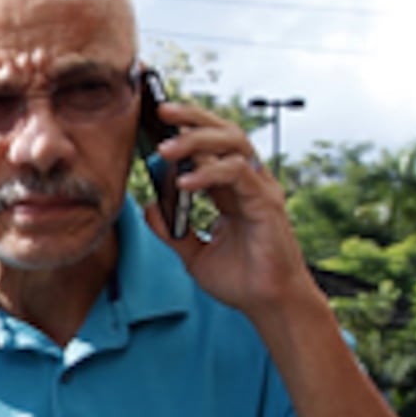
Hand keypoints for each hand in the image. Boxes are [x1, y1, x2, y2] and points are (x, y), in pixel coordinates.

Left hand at [147, 100, 318, 316]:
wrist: (267, 305)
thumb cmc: (240, 280)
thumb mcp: (193, 253)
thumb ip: (172, 229)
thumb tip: (148, 206)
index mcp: (232, 189)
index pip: (211, 146)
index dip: (188, 128)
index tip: (156, 118)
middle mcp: (249, 183)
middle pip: (225, 133)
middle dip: (194, 117)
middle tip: (162, 111)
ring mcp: (260, 190)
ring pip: (233, 144)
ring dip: (197, 140)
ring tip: (166, 147)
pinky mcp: (267, 204)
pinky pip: (238, 174)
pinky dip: (210, 173)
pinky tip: (184, 181)